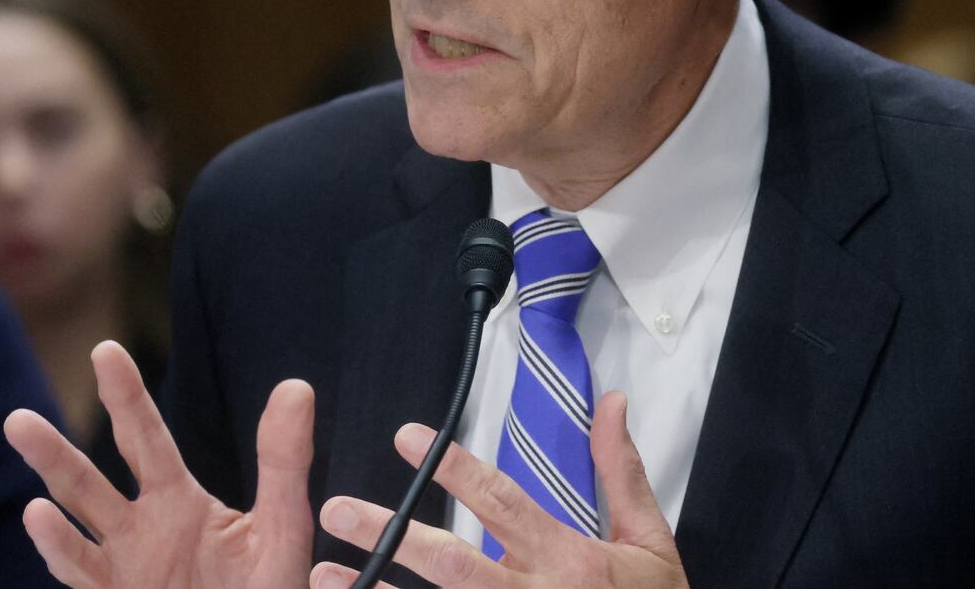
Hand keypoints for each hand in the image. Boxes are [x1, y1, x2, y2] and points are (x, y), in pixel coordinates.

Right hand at [4, 340, 315, 587]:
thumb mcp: (284, 524)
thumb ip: (284, 461)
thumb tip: (296, 388)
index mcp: (178, 501)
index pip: (145, 438)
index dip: (126, 395)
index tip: (105, 350)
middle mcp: (142, 528)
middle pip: (89, 480)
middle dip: (54, 451)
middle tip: (16, 418)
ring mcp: (124, 567)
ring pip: (74, 522)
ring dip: (44, 491)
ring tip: (18, 466)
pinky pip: (82, 573)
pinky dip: (59, 546)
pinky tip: (40, 514)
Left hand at [310, 391, 685, 588]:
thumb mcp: (649, 541)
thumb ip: (621, 471)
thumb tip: (610, 404)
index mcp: (568, 559)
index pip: (502, 502)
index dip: (453, 468)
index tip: (408, 437)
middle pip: (453, 564)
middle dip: (392, 535)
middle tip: (337, 511)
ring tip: (325, 576)